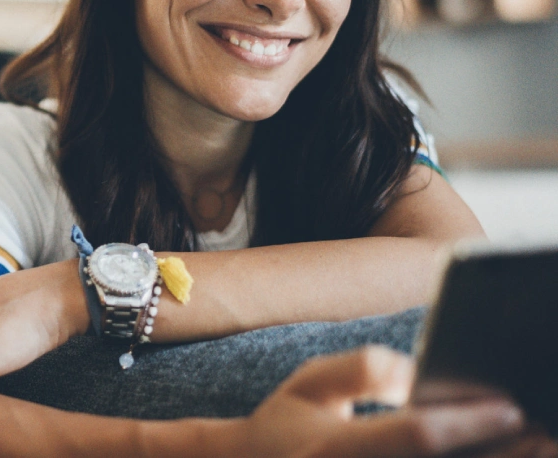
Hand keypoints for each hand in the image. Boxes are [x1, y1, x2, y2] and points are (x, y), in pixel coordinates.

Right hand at [234, 346, 556, 456]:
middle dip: (506, 456)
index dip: (466, 421)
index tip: (510, 405)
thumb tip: (416, 375)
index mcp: (335, 450)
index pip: (415, 436)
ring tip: (544, 448)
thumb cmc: (286, 426)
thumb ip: (360, 369)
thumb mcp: (309, 384)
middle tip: (549, 433)